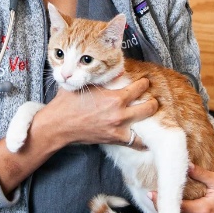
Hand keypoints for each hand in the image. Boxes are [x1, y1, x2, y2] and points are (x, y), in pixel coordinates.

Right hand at [39, 77, 156, 148]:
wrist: (59, 124)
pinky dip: (143, 141)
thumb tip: (114, 70)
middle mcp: (120, 113)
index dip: (144, 83)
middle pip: (148, 107)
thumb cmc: (69, 102)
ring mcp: (119, 128)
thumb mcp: (85, 83)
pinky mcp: (115, 139)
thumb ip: (101, 77)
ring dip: (150, 118)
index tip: (146, 82)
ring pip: (145, 124)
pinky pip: (135, 142)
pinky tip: (148, 138)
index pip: (139, 88)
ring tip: (151, 114)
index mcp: (114, 97)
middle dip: (153, 101)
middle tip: (154, 98)